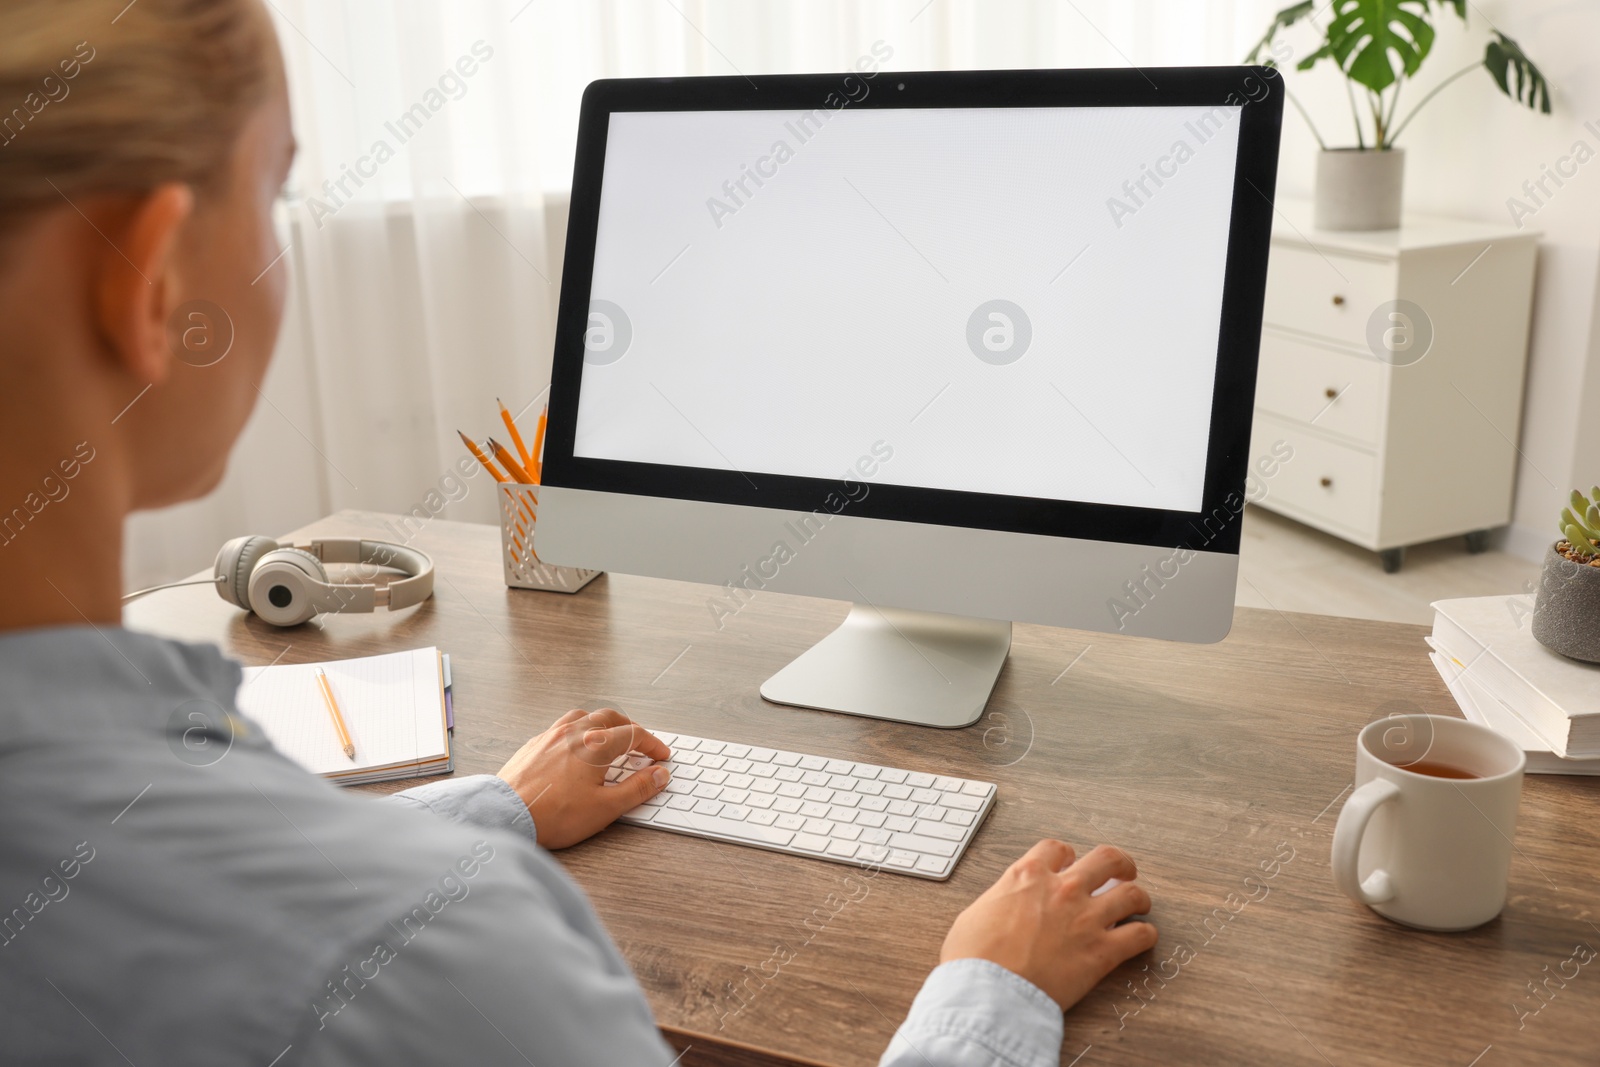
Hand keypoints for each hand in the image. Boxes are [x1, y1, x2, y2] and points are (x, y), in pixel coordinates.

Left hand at [495, 708, 670, 848]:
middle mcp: (574, 732)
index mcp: (596, 745)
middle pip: (610, 717)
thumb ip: (637, 789)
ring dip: (602, 723)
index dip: (652, 744)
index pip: (634, 734)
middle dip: (630, 728)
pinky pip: (562, 726)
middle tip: (640, 744)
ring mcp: (551, 735)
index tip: (660, 756)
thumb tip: (659, 775)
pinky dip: (579, 730)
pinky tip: (576, 747)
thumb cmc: (552, 814)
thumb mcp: (605, 808)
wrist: (505, 815)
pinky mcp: (534, 744)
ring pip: (584, 716)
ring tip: (610, 738)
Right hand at [939, 840, 1156, 1010]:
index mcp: (1028, 876)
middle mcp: (1062, 890)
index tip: (1070, 863)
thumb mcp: (976, 913)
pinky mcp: (1102, 952)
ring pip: (1131, 893)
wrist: (989, 991)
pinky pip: (1139, 936)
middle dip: (1119, 864)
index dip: (1067, 855)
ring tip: (1139, 904)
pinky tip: (1142, 938)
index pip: (1057, 848)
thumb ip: (1001, 901)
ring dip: (1138, 897)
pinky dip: (1145, 935)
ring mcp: (1086, 918)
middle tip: (1122, 872)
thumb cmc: (975, 958)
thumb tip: (1004, 907)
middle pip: (1107, 859)